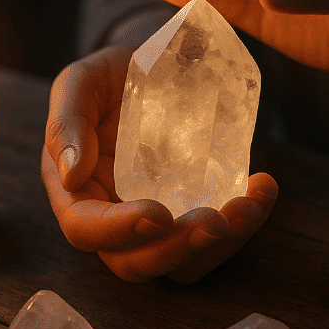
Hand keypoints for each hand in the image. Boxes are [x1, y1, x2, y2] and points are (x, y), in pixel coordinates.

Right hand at [42, 45, 278, 283]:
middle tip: (215, 222)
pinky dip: (245, 224)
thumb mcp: (83, 82)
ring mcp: (159, 222)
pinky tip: (262, 187)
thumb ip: (66, 122)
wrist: (160, 65)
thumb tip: (71, 174)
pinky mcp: (196, 213)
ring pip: (182, 263)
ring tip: (248, 207)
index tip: (158, 214)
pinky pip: (218, 241)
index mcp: (77, 191)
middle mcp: (114, 217)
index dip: (119, 231)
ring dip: (219, 248)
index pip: (85, 229)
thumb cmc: (114, 77)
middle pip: (134, 263)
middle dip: (176, 250)